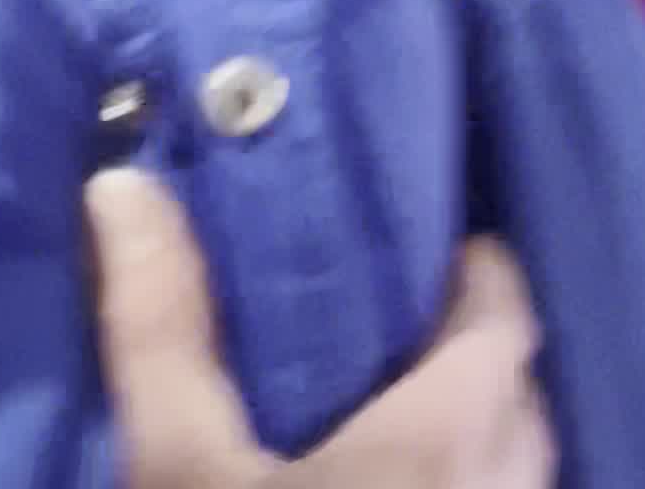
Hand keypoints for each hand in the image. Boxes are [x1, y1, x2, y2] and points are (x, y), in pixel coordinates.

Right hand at [87, 167, 554, 485]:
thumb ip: (167, 330)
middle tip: (390, 324)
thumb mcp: (182, 469)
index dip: (473, 271)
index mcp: (456, 428)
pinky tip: (385, 479)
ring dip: (473, 435)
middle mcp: (513, 481)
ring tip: (386, 408)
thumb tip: (125, 185)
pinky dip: (465, 483)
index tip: (416, 242)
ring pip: (516, 465)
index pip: (506, 310)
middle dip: (471, 355)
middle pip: (519, 392)